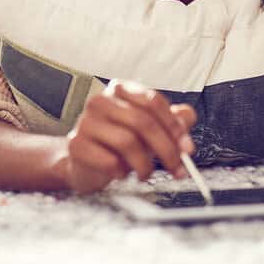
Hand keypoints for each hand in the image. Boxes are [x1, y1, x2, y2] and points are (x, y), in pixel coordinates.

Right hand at [62, 79, 197, 194]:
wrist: (86, 163)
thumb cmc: (119, 143)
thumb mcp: (149, 130)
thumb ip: (171, 121)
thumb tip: (187, 117)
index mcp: (121, 90)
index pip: (152, 101)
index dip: (173, 126)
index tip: (187, 147)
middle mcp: (101, 101)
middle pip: (143, 122)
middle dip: (166, 149)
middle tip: (177, 169)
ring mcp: (86, 121)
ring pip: (127, 142)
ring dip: (144, 165)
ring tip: (145, 173)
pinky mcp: (76, 144)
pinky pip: (109, 160)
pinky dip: (121, 171)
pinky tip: (121, 173)